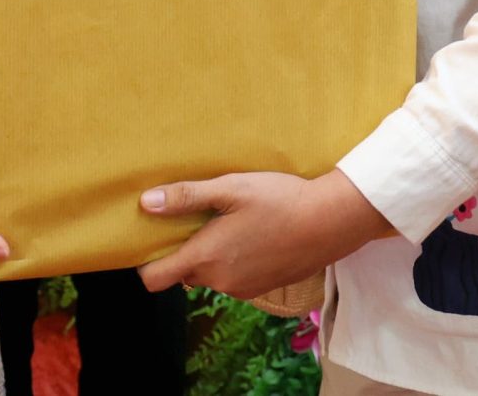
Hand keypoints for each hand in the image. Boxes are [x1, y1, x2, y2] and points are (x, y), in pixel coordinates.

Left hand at [137, 169, 392, 299]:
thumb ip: (187, 197)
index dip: (146, 261)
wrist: (331, 222)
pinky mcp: (263, 288)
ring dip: (211, 255)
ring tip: (228, 222)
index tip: (153, 237)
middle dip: (184, 251)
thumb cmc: (280, 200)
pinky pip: (234, 278)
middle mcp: (221, 281)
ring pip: (210, 275)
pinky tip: (252, 235)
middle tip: (198, 218)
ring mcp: (243, 289)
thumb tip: (146, 203)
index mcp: (207, 257)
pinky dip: (234, 262)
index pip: (155, 279)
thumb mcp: (231, 188)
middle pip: (183, 274)